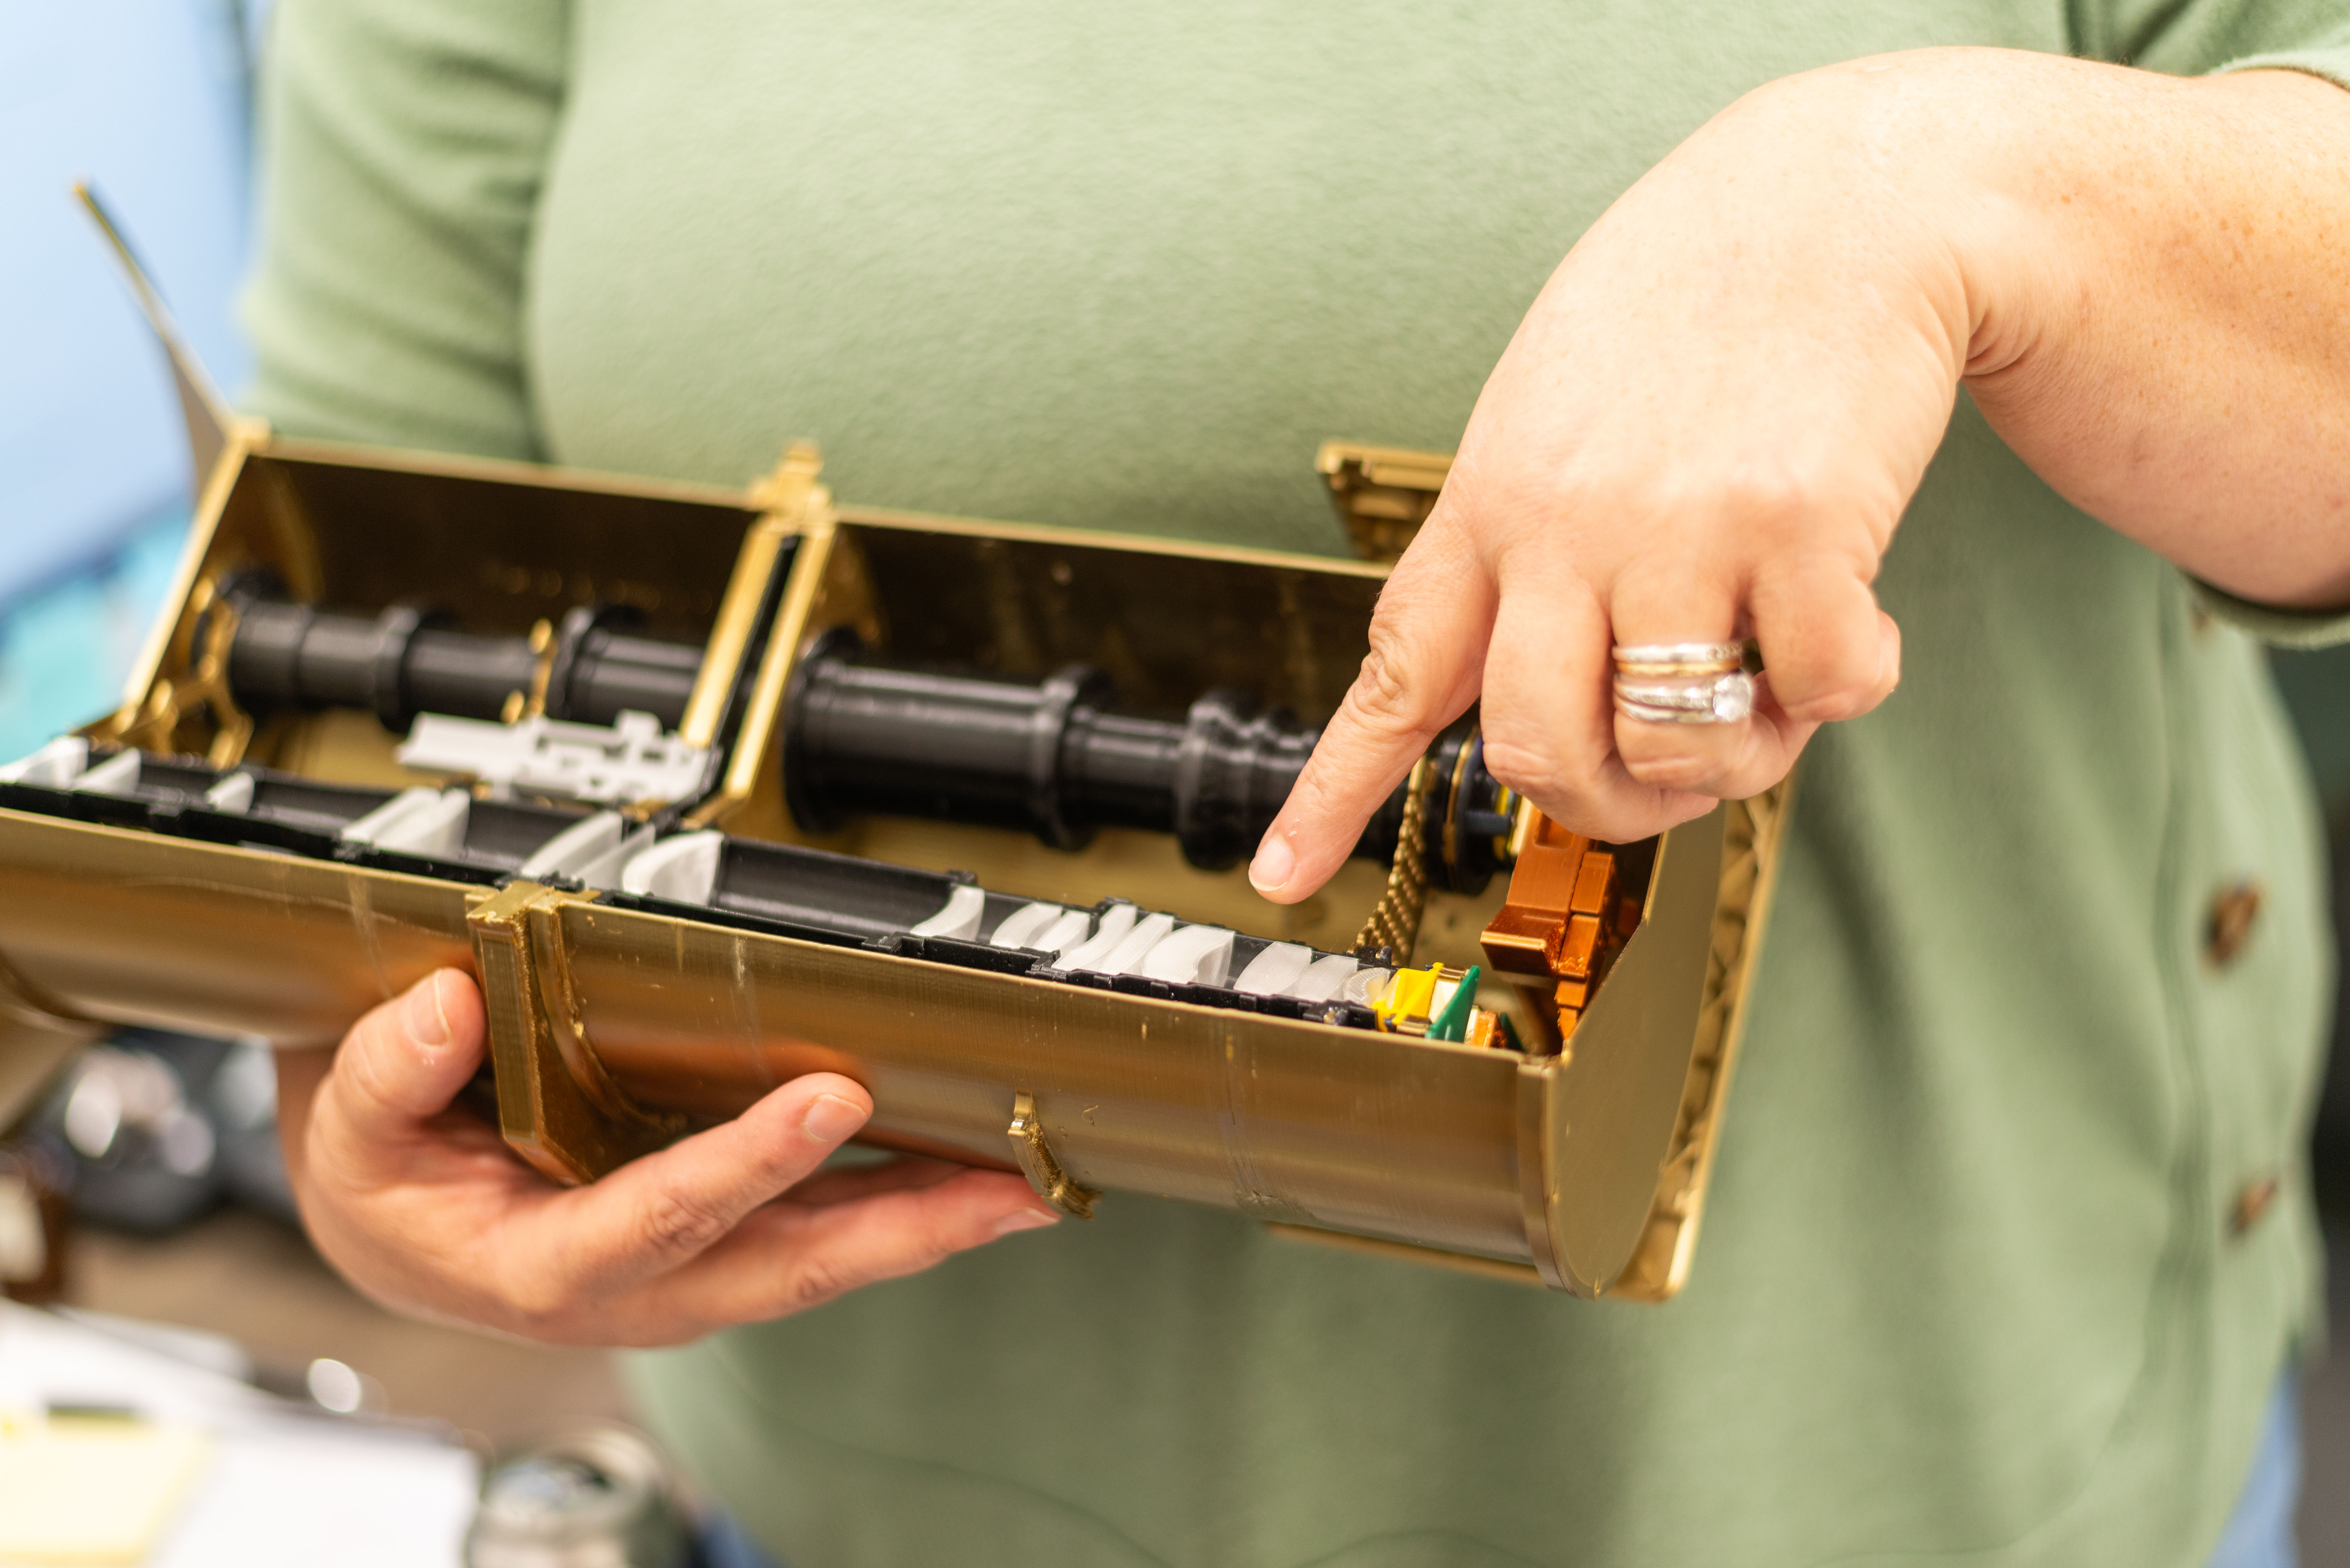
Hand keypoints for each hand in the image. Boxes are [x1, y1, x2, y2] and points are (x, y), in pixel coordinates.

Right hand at [276, 969, 1059, 1345]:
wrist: (392, 1225)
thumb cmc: (382, 1179)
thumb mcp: (346, 1129)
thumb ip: (387, 1075)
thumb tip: (446, 1006)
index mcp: (540, 1266)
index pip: (660, 1216)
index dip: (747, 1165)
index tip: (829, 1098)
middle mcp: (634, 1288)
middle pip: (786, 1268)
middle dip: (902, 1230)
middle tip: (1007, 1188)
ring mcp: (687, 1275)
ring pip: (824, 1260)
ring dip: (926, 1224)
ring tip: (1026, 1186)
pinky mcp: (718, 1246)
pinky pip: (820, 1231)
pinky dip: (898, 1205)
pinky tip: (966, 1171)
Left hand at [1251, 52, 2349, 900]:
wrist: (1832, 201)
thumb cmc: (1684, 314)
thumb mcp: (1547, 411)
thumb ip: (1519, 543)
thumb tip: (1523, 681)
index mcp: (1492, 505)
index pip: (1397, 672)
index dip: (1333, 789)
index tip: (1282, 875)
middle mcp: (1565, 527)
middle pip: (1533, 751)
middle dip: (1603, 798)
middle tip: (1661, 769)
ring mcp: (1677, 530)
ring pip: (1671, 747)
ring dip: (1734, 759)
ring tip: (1763, 685)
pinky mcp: (1799, 528)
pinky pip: (1819, 693)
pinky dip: (1845, 686)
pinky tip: (1850, 618)